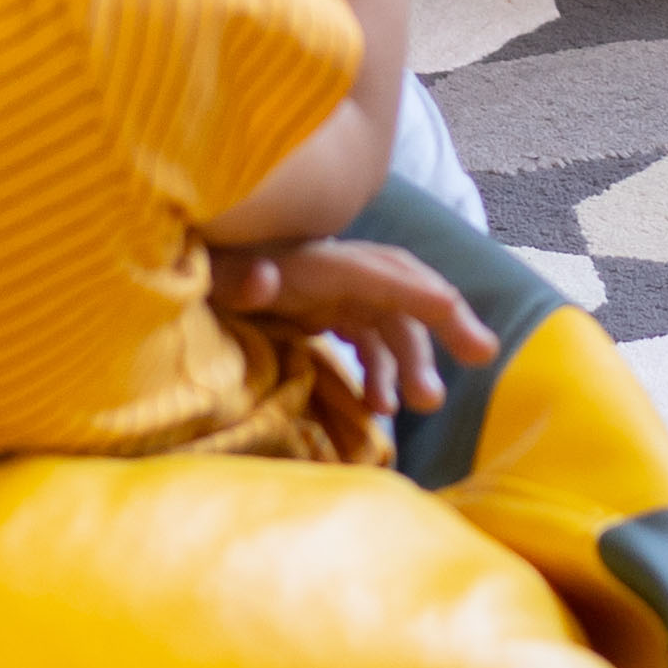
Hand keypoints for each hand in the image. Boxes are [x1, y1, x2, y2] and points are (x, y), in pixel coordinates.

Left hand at [217, 235, 501, 443]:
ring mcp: (335, 291)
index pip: (385, 276)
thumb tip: (264, 278)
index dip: (427, 299)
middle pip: (407, 289)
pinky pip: (369, 337)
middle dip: (446, 321)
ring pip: (392, 322)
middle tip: (484, 356)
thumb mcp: (210, 272)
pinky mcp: (326, 309)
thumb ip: (235, 277)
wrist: (183, 261)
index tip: (466, 330)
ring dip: (412, 361)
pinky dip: (382, 369)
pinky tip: (379, 406)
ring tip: (421, 406)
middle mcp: (337, 271)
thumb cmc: (199, 269)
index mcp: (319, 262)